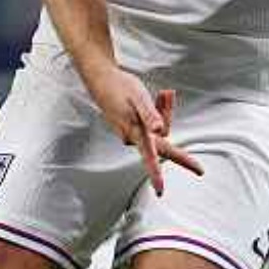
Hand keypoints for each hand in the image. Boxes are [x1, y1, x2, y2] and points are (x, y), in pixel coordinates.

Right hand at [84, 72, 202, 196]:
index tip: (160, 190)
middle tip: (166, 94)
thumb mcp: (139, 97)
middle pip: (162, 136)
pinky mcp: (130, 128)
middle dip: (167, 116)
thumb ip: (150, 114)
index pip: (151, 157)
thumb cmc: (120, 86)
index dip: (156, 175)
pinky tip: (156, 96)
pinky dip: (156, 111)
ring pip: (156, 129)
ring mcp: (130, 133)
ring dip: (162, 111)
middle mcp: (131, 137)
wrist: (101, 78)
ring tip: (161, 93)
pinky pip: (150, 125)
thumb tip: (160, 130)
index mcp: (135, 132)